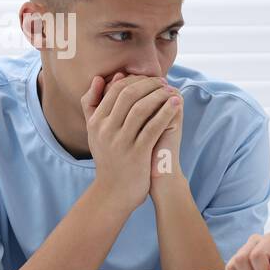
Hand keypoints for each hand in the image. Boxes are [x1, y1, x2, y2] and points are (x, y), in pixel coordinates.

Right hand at [81, 73, 181, 210]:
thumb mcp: (94, 132)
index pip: (115, 90)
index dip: (135, 80)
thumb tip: (100, 78)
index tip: (150, 78)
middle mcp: (106, 129)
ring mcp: (121, 141)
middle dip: (148, 84)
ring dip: (159, 95)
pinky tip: (176, 104)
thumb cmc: (108, 158)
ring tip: (171, 90)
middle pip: (128, 95)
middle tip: (163, 81)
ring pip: (141, 108)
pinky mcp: (137, 153)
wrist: (113, 192)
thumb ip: (92, 104)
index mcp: (96, 122)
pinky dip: (166, 112)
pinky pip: (153, 126)